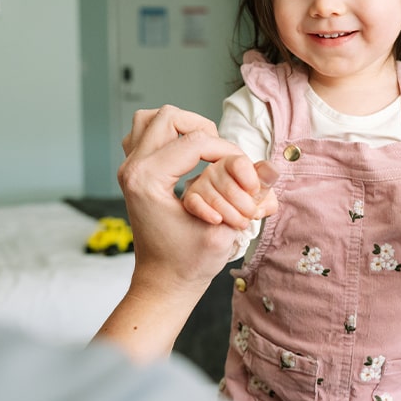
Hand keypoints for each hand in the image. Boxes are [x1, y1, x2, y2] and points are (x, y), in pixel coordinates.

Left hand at [118, 105, 251, 294]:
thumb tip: (273, 166)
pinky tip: (184, 154)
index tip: (243, 168)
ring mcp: (128, 169)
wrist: (162, 283)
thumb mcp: (224, 231)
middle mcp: (132, 169)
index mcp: (148, 181)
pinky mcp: (131, 173)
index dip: (227, 150)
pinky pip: (143, 135)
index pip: (194, 141)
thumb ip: (249, 197)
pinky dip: (165, 136)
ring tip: (202, 146)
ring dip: (180, 126)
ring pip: (149, 119)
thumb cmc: (188, 263)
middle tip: (220, 152)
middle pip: (168, 117)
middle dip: (202, 129)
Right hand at [182, 155, 278, 229]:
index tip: (255, 192)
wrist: (229, 222)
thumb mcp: (264, 195)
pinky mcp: (190, 199)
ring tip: (242, 223)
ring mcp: (200, 184)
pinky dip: (208, 214)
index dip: (251, 181)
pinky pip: (196, 205)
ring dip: (234, 217)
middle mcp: (214, 169)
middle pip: (230, 188)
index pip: (239, 164)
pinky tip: (218, 220)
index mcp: (233, 162)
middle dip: (246, 207)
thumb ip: (267, 182)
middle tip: (252, 214)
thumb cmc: (249, 203)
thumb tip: (272, 171)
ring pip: (216, 201)